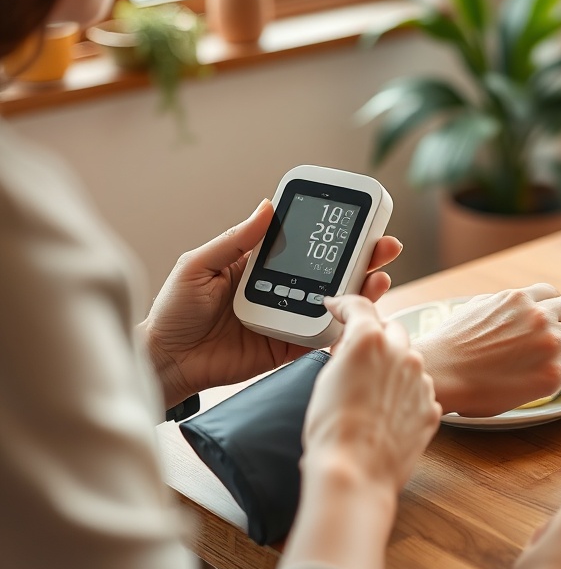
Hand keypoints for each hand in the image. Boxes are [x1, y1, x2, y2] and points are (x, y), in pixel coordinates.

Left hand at [140, 199, 402, 407]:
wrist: (166, 362)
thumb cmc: (173, 311)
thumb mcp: (199, 265)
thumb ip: (236, 240)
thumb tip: (267, 206)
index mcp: (261, 265)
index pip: (305, 244)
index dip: (332, 233)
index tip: (358, 220)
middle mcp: (280, 289)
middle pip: (330, 270)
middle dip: (362, 257)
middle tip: (385, 246)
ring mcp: (287, 318)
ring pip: (333, 301)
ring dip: (361, 289)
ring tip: (379, 277)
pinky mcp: (288, 347)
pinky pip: (320, 335)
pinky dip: (343, 325)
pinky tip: (359, 313)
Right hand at [302, 296, 440, 490]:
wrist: (355, 472)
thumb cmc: (331, 430)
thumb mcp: (325, 380)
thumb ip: (344, 355)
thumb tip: (350, 350)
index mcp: (369, 340)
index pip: (360, 307)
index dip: (346, 305)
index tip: (340, 308)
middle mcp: (401, 353)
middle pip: (392, 330)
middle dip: (377, 339)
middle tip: (358, 359)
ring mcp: (421, 380)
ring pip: (410, 361)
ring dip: (394, 368)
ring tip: (372, 395)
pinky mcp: (431, 406)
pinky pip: (419, 391)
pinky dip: (406, 396)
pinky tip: (388, 415)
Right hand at [412, 283, 560, 415]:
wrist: (442, 373)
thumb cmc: (451, 345)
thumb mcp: (476, 307)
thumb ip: (502, 305)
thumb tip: (512, 309)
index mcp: (519, 298)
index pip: (553, 295)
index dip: (553, 311)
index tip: (550, 323)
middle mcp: (539, 316)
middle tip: (560, 343)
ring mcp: (549, 344)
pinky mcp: (553, 373)